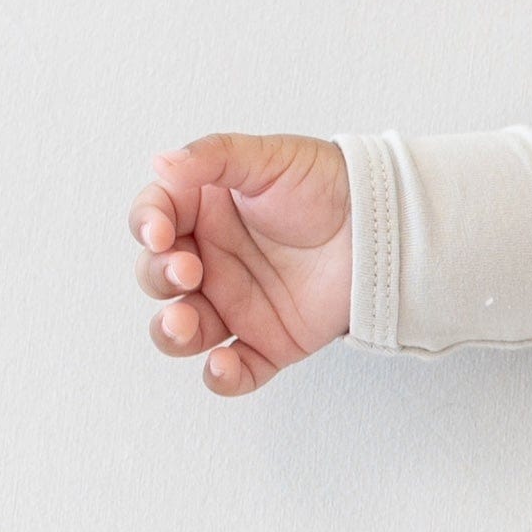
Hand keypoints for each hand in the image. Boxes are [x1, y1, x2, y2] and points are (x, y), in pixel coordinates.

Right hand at [129, 133, 353, 394]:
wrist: (384, 222)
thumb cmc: (327, 183)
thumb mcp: (270, 157)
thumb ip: (215, 156)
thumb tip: (161, 163)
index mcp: (202, 213)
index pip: (154, 221)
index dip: (146, 226)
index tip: (159, 232)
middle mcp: (211, 261)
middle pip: (158, 278)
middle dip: (159, 278)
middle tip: (187, 271)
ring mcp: (237, 304)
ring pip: (184, 330)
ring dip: (172, 332)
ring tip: (184, 323)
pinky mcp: (269, 340)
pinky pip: (236, 369)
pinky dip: (222, 376)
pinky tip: (221, 365)